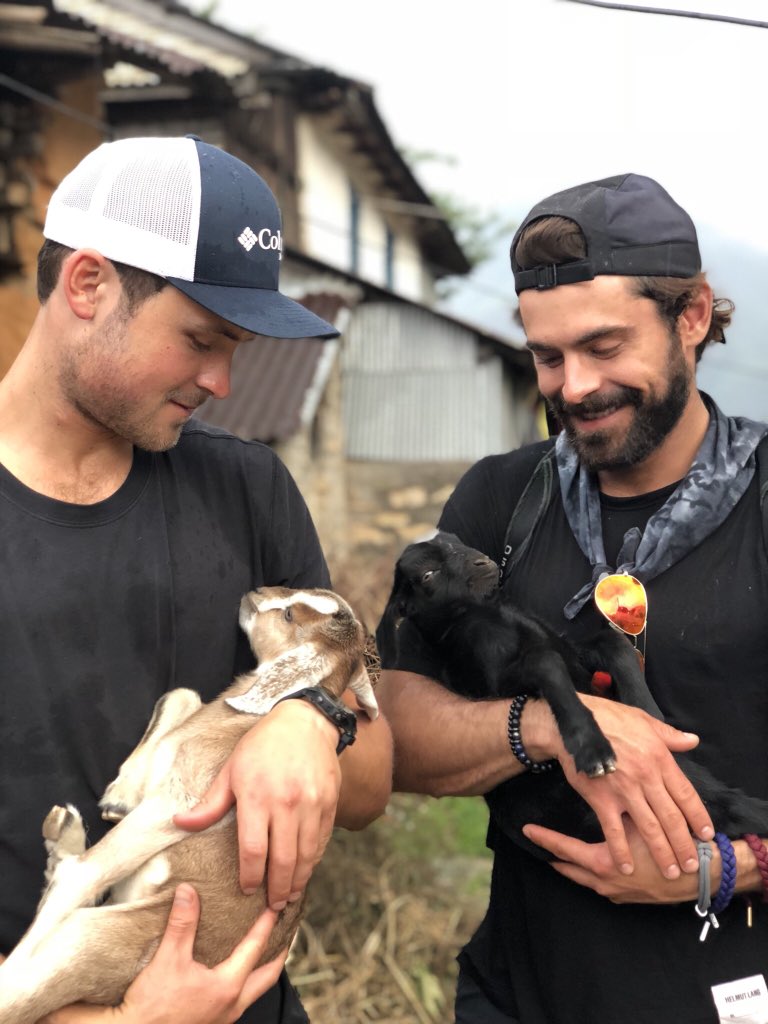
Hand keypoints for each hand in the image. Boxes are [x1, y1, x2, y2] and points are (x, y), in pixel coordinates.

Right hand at [36, 885, 286, 1023]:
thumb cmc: (153, 1008)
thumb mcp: (168, 960)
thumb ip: (181, 925)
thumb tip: (188, 892)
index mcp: (228, 987)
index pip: (255, 949)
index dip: (266, 926)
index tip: (275, 907)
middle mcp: (232, 1005)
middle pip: (268, 977)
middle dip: (278, 955)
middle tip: (286, 936)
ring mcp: (223, 1018)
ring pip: (253, 991)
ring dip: (260, 971)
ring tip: (262, 953)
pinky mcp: (211, 1023)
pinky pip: (237, 1000)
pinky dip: (243, 983)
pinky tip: (230, 975)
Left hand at [174, 701, 340, 907]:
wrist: (304, 722)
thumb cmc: (262, 746)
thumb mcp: (231, 770)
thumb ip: (210, 804)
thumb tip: (179, 823)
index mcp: (258, 797)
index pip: (253, 851)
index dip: (249, 877)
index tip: (246, 890)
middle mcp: (287, 804)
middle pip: (283, 860)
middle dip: (277, 889)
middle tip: (273, 906)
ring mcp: (313, 804)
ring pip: (307, 854)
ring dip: (298, 880)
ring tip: (290, 895)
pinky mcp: (330, 802)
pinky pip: (323, 840)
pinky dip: (314, 859)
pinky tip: (306, 869)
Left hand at [521, 819, 702, 903]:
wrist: (703, 875)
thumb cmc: (671, 843)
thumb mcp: (641, 820)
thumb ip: (618, 808)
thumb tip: (599, 785)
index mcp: (604, 862)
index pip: (564, 849)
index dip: (545, 839)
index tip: (527, 831)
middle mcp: (606, 882)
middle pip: (569, 869)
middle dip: (553, 856)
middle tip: (537, 843)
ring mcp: (618, 893)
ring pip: (585, 879)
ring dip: (572, 866)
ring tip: (557, 854)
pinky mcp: (630, 898)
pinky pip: (602, 886)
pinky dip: (591, 875)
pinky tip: (591, 866)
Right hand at [534, 695, 712, 877]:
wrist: (571, 723)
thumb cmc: (608, 718)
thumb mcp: (643, 719)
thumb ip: (669, 735)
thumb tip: (692, 740)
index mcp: (659, 758)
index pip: (686, 794)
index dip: (698, 816)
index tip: (706, 834)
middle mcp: (646, 777)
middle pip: (671, 817)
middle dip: (684, 843)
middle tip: (692, 864)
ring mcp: (624, 791)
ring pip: (649, 828)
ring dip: (661, 852)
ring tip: (670, 872)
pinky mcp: (601, 799)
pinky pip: (614, 830)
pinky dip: (621, 851)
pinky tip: (626, 867)